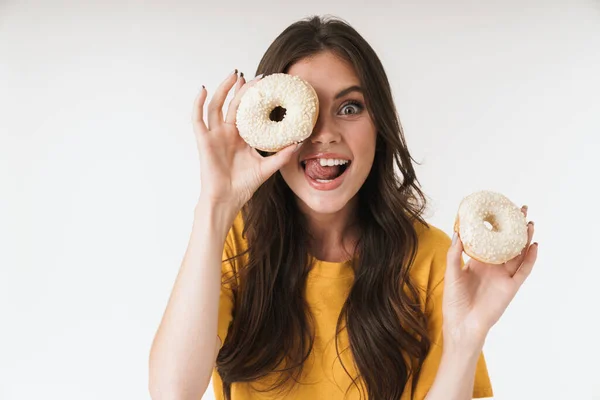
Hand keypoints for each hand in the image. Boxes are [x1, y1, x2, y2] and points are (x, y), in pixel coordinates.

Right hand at [191, 70, 299, 210]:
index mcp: (242, 136)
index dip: (255, 98)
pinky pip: (198, 118)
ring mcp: (215, 135)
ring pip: (216, 105)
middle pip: (233, 103)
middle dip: (243, 88)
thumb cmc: (244, 185)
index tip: (267, 85)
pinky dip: (198, 103)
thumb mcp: (267, 167)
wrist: (227, 199)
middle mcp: (227, 132)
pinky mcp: (204, 140)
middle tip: (255, 76)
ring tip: (233, 75)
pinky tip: (203, 90)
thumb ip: (282, 155)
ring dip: (223, 89)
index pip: (248, 111)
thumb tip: (300, 142)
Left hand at [442, 206, 538, 346]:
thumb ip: (455, 254)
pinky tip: (534, 245)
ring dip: (524, 239)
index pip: (489, 240)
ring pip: (518, 253)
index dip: (495, 226)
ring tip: (529, 223)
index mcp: (478, 262)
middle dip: (514, 227)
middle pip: (507, 243)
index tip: (498, 209)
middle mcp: (493, 267)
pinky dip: (530, 258)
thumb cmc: (454, 301)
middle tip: (519, 209)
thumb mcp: (451, 273)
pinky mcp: (511, 287)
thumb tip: (457, 232)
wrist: (462, 324)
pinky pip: (524, 270)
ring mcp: (503, 276)